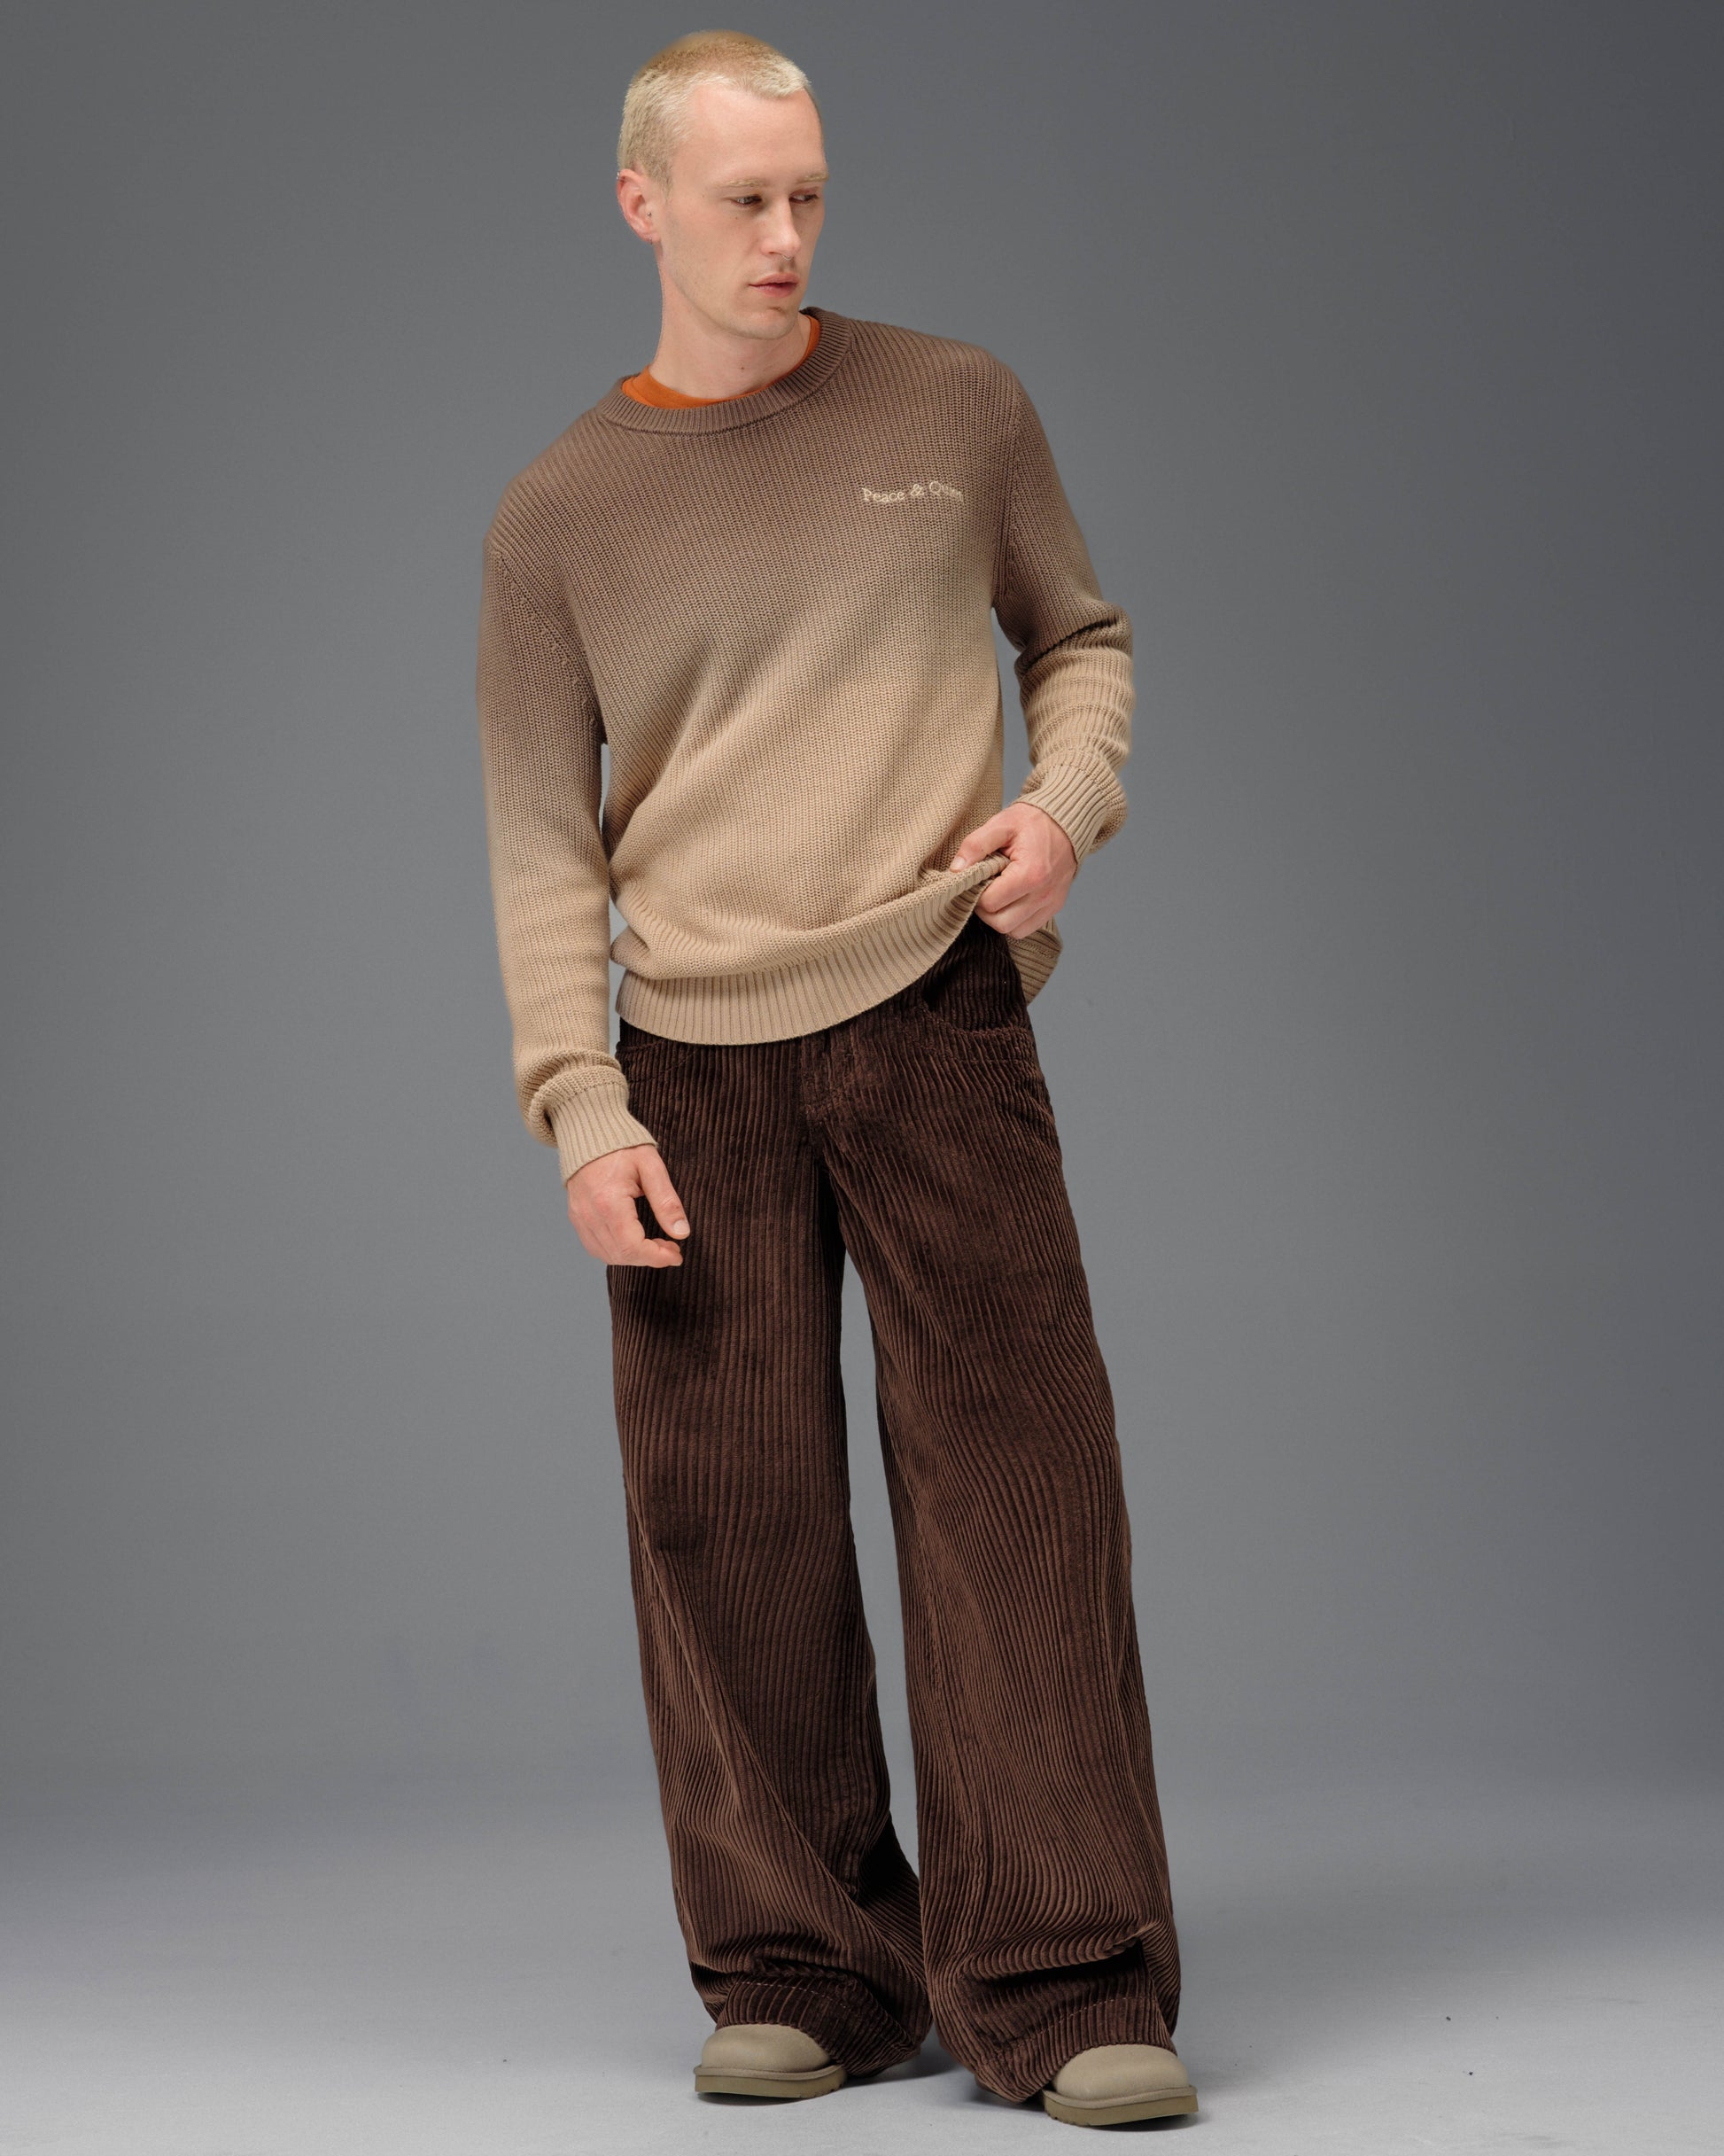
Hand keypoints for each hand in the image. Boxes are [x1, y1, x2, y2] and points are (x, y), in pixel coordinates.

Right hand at [566, 1144, 690, 1265]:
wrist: (590, 1131)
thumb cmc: (622, 1145)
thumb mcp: (652, 1167)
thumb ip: (667, 1202)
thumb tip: (681, 1233)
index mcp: (608, 1202)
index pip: (632, 1247)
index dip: (658, 1257)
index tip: (677, 1254)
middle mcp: (589, 1214)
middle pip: (620, 1255)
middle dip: (649, 1258)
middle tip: (670, 1247)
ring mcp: (579, 1217)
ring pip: (607, 1255)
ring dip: (633, 1257)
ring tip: (654, 1244)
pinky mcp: (576, 1217)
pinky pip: (594, 1246)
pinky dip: (616, 1251)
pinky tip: (633, 1241)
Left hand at [948, 802, 1077, 936]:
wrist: (1066, 820)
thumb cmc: (1034, 822)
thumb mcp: (1001, 824)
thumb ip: (975, 845)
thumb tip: (956, 870)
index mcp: (1031, 874)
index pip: (990, 903)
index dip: (976, 893)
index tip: (977, 878)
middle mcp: (1044, 894)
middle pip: (1001, 924)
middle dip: (985, 909)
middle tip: (984, 888)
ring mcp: (1051, 903)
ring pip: (1014, 931)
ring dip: (999, 917)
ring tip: (998, 893)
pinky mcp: (1054, 907)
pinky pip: (1028, 928)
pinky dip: (1015, 920)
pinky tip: (1011, 899)